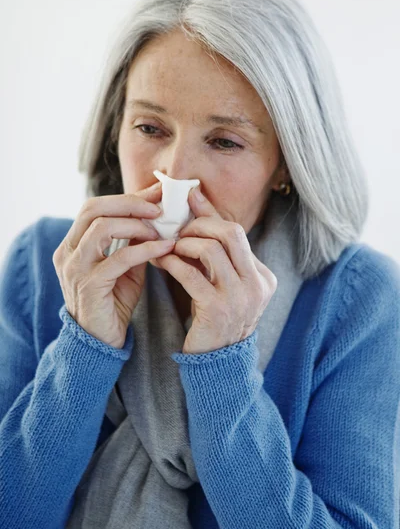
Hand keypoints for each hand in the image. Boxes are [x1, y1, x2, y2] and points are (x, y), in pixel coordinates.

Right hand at [52, 182, 175, 348]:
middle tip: (159, 207)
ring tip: (161, 230)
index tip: (156, 192)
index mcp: (73, 244)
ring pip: (102, 227)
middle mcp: (68, 252)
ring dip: (136, 224)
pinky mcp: (89, 285)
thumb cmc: (113, 302)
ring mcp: (75, 268)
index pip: (94, 207)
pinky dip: (145, 248)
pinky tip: (166, 247)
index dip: (126, 196)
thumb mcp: (125, 265)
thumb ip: (134, 240)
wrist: (101, 342)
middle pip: (93, 208)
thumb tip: (157, 212)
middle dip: (129, 202)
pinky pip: (119, 257)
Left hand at [156, 186, 277, 353]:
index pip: (237, 232)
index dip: (210, 214)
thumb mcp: (221, 282)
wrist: (216, 362)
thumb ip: (214, 250)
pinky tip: (160, 262)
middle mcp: (257, 284)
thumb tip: (196, 203)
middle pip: (231, 233)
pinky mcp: (217, 310)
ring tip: (169, 247)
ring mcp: (240, 297)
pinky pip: (192, 274)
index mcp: (262, 276)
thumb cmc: (214, 317)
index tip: (189, 196)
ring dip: (185, 243)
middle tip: (177, 227)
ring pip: (212, 249)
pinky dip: (173, 263)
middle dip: (199, 223)